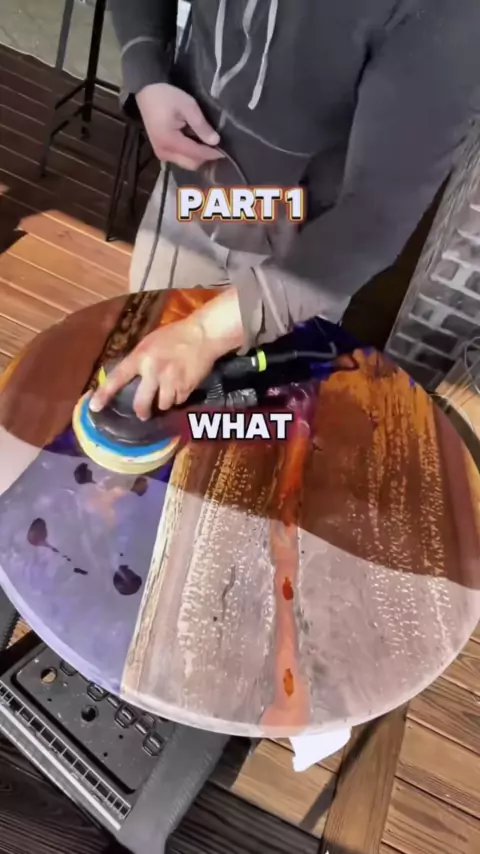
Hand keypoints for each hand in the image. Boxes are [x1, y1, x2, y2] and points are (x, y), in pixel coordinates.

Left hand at [89, 289, 244, 418]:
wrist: (203, 334)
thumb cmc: (175, 335)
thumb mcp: (150, 343)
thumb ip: (139, 360)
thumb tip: (129, 378)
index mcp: (140, 357)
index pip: (117, 378)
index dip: (104, 394)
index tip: (94, 407)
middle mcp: (153, 370)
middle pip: (141, 403)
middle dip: (142, 411)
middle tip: (143, 414)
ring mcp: (170, 380)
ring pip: (163, 404)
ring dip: (165, 401)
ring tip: (170, 390)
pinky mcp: (186, 386)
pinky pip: (179, 400)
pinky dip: (179, 397)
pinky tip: (182, 385)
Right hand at [136, 82, 224, 170]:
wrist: (146, 91)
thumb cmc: (166, 96)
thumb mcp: (188, 106)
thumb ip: (201, 125)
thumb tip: (215, 141)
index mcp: (170, 142)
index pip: (197, 154)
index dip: (212, 153)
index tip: (226, 151)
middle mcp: (164, 153)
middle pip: (192, 164)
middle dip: (206, 157)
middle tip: (217, 146)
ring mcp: (161, 154)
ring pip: (186, 163)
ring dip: (198, 156)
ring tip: (206, 143)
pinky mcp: (161, 151)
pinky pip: (180, 159)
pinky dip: (190, 154)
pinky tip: (195, 141)